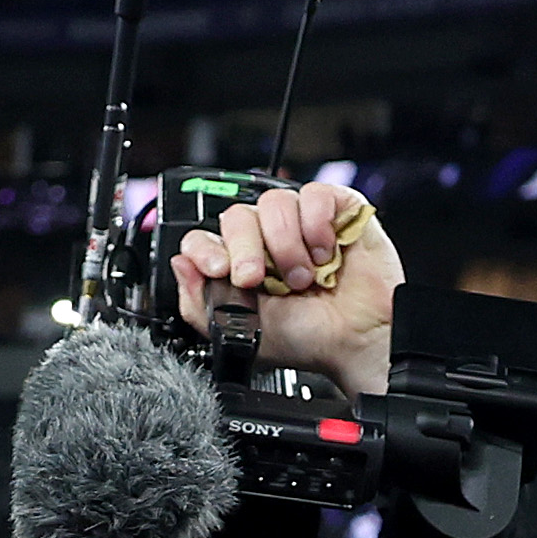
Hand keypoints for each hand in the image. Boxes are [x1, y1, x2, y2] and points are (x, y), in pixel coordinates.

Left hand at [174, 181, 399, 401]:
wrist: (357, 342)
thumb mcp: (240, 331)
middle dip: (247, 249)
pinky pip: (314, 195)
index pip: (208, 236)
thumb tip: (180, 262)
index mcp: (242, 263)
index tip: (222, 271)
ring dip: (287, 246)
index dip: (209, 250)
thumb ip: (200, 303)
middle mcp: (268, 239)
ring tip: (305, 277)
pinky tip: (326, 254)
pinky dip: (317, 226)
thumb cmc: (309, 339)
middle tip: (264, 279)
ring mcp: (302, 223)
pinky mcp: (336, 210)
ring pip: (275, 204)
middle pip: (237, 215)